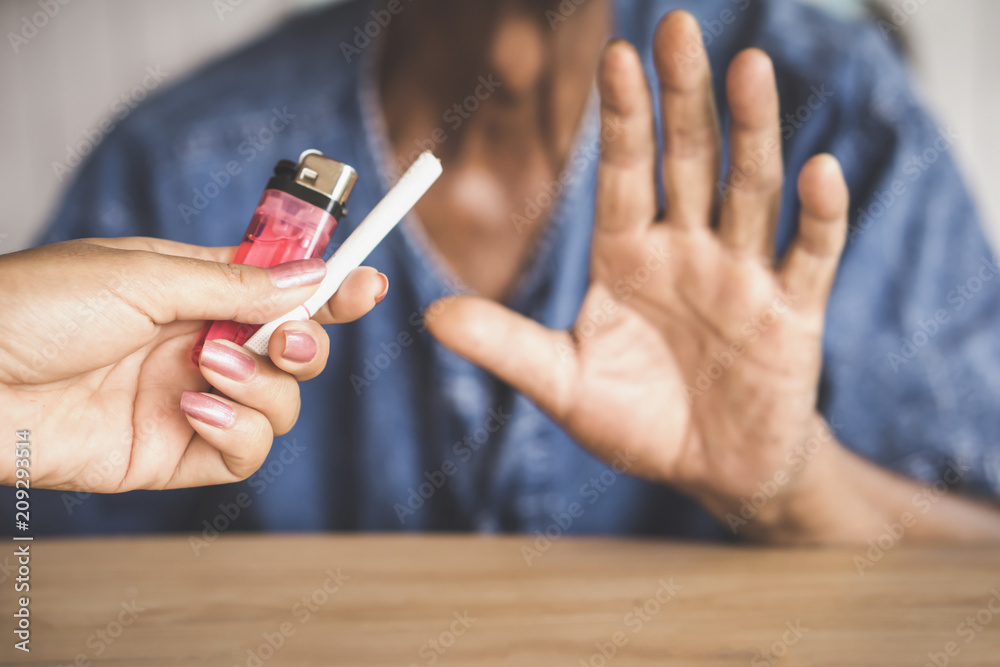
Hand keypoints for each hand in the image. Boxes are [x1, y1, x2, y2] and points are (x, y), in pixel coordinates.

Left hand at [0, 237, 386, 491]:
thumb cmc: (38, 307)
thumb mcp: (145, 276)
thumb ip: (236, 285)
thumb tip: (314, 278)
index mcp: (196, 290)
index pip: (281, 289)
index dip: (330, 289)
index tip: (369, 284)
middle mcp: (203, 345)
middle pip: (297, 351)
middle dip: (307, 344)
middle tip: (287, 337)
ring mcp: (194, 401)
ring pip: (281, 404)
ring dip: (262, 386)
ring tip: (206, 369)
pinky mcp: (175, 454)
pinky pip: (245, 452)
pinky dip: (238, 432)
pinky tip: (194, 410)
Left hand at [427, 12, 850, 539]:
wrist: (715, 471)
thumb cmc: (640, 422)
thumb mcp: (565, 385)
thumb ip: (509, 347)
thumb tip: (431, 316)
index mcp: (630, 257)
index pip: (624, 175)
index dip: (621, 120)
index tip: (613, 57)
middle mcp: (688, 251)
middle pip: (688, 161)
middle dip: (683, 99)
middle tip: (676, 27)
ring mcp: (744, 276)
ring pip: (749, 191)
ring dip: (751, 132)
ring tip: (747, 67)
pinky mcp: (794, 313)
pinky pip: (809, 256)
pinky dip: (818, 215)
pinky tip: (819, 170)